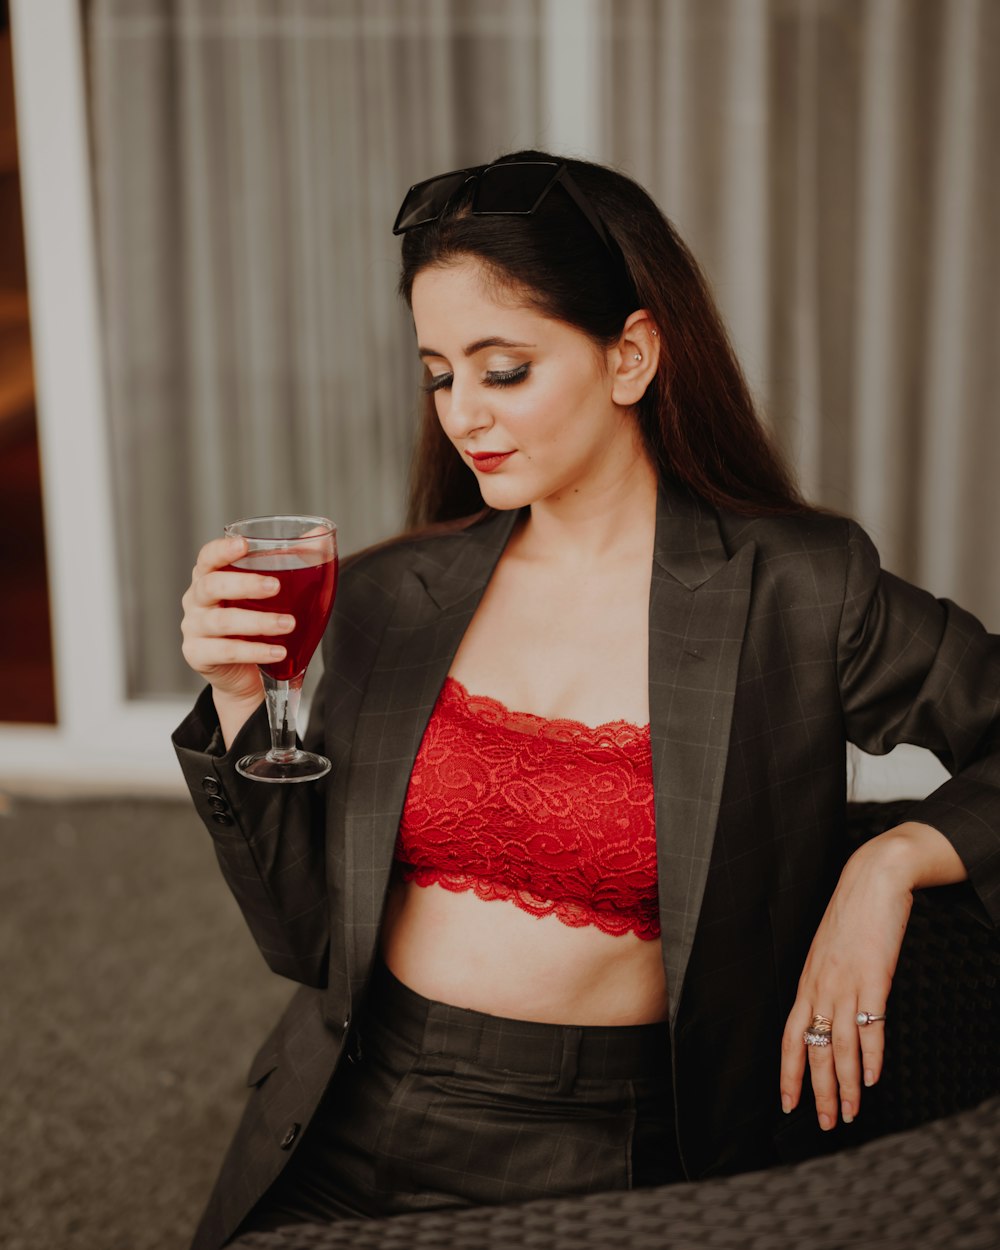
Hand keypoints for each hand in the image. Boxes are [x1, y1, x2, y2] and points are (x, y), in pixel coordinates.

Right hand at [180, 534, 293, 723]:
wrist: (248, 675)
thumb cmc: (259, 626)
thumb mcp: (274, 596)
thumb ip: (292, 563)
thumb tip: (317, 535)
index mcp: (210, 577)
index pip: (207, 557)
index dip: (222, 549)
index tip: (244, 544)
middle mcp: (197, 600)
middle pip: (211, 585)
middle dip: (244, 584)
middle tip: (275, 586)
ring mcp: (194, 628)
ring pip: (221, 621)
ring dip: (258, 622)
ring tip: (289, 624)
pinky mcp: (198, 655)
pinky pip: (226, 651)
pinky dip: (255, 651)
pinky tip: (278, 651)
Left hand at [779, 837, 912, 1129]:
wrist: (872, 880)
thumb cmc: (852, 916)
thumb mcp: (829, 952)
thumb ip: (827, 982)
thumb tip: (829, 1012)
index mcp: (807, 982)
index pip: (792, 1037)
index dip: (789, 1073)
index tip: (788, 1103)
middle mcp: (821, 987)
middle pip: (814, 1050)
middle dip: (818, 1091)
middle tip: (825, 1124)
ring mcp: (846, 983)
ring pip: (841, 1046)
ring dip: (845, 1085)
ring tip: (850, 1114)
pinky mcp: (874, 977)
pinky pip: (870, 1025)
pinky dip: (871, 1056)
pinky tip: (872, 1078)